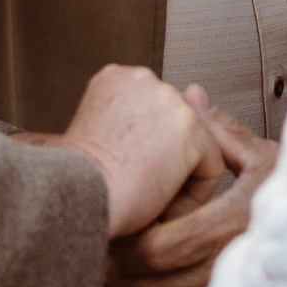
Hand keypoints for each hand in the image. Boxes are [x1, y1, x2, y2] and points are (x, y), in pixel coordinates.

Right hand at [46, 65, 220, 238]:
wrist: (74, 199)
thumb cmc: (79, 182)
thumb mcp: (100, 139)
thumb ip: (135, 121)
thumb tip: (192, 94)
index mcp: (115, 78)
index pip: (155, 117)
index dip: (145, 153)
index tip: (123, 172)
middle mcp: (144, 79)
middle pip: (177, 130)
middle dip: (165, 163)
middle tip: (133, 188)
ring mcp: (169, 101)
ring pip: (196, 151)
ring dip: (177, 181)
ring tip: (142, 198)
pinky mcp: (191, 131)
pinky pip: (211, 171)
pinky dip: (191, 198)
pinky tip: (159, 207)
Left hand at [107, 90, 278, 286]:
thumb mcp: (266, 160)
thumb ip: (223, 134)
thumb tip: (192, 98)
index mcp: (240, 219)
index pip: (167, 242)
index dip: (133, 241)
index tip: (117, 230)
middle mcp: (240, 262)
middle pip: (159, 280)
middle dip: (124, 271)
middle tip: (106, 257)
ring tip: (120, 284)